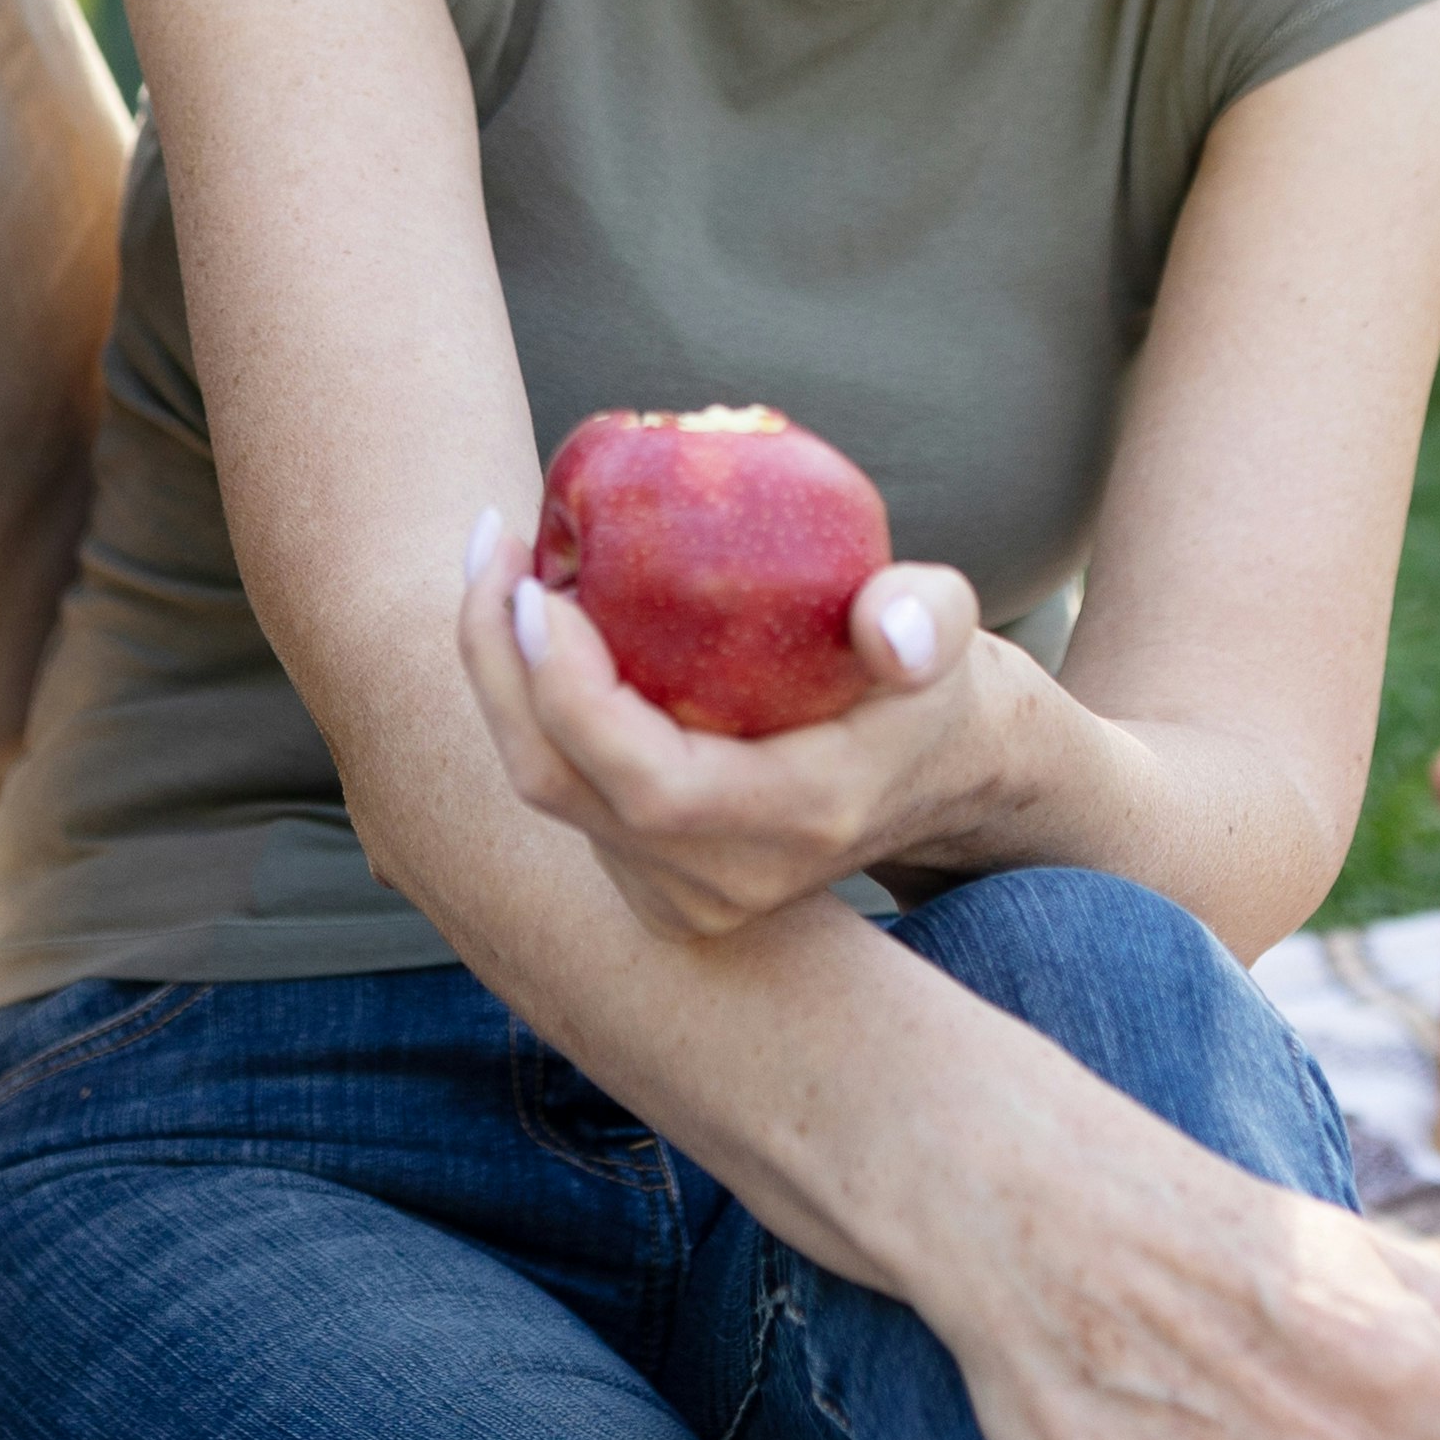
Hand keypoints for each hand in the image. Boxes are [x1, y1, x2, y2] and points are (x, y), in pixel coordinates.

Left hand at [453, 509, 996, 941]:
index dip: (570, 691)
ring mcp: (683, 894)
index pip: (648, 783)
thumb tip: (893, 627)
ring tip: (500, 566)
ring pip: (545, 789)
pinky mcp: (649, 881)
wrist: (926, 775)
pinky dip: (528, 703)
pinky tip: (530, 619)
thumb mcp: (945, 630)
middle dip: (499, 663)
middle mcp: (729, 879)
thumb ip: (931, 615)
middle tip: (495, 546)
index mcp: (799, 819)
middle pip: (559, 785)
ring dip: (501, 674)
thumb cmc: (923, 679)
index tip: (540, 586)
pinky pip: (560, 790)